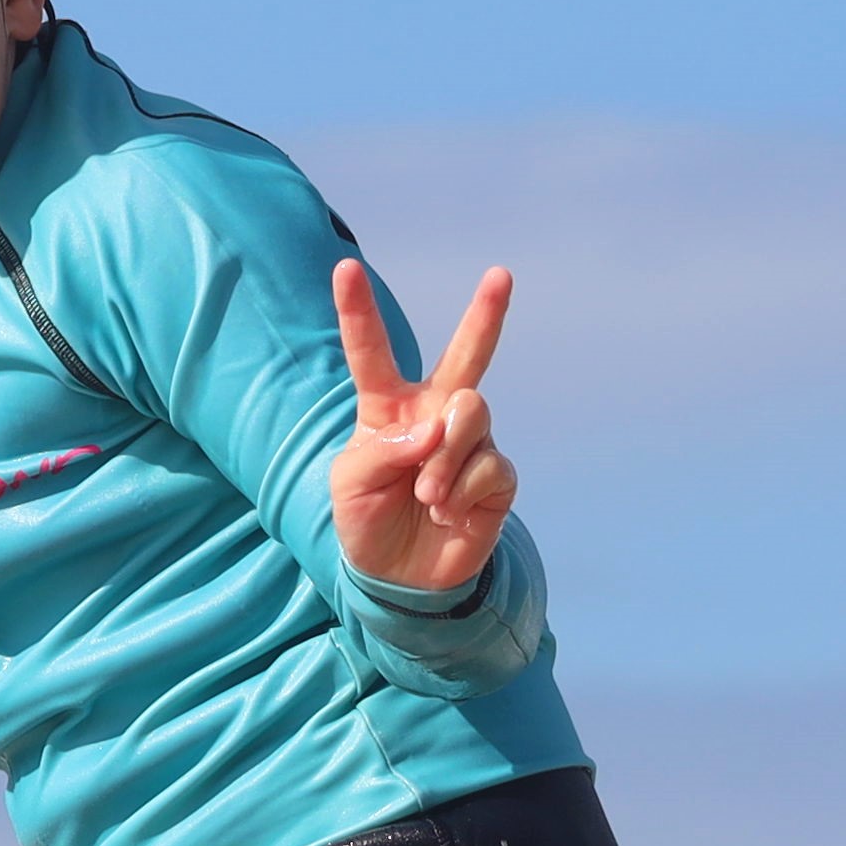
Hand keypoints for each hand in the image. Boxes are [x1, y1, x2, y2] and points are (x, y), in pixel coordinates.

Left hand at [330, 261, 517, 597]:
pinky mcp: (496, 476)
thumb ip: (384, 448)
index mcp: (387, 406)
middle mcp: (434, 413)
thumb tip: (436, 427)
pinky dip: (462, 492)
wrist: (400, 578)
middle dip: (486, 315)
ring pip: (471, 415)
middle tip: (501, 275)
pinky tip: (448, 514)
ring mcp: (470, 442)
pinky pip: (488, 465)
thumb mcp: (351, 483)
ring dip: (444, 459)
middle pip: (466, 357)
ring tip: (427, 497)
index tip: (344, 267)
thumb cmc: (367, 520)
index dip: (358, 311)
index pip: (371, 352)